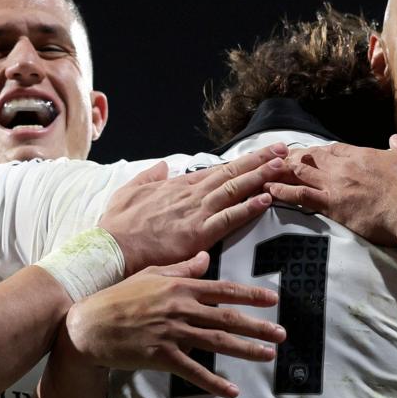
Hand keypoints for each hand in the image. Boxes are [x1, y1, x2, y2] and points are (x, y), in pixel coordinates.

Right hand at [61, 252, 284, 397]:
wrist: (89, 325)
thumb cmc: (119, 298)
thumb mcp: (151, 275)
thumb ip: (182, 268)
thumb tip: (206, 258)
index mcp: (180, 287)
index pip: (223, 290)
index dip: (250, 295)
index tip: (273, 300)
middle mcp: (180, 308)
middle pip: (227, 318)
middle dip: (258, 326)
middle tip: (282, 333)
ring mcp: (171, 332)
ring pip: (217, 342)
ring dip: (246, 350)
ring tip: (268, 355)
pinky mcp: (161, 355)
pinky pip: (193, 370)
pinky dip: (214, 381)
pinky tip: (232, 390)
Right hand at [100, 143, 290, 273]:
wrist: (112, 247)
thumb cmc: (119, 224)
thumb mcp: (130, 191)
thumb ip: (149, 177)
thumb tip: (162, 167)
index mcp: (180, 187)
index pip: (218, 170)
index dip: (243, 162)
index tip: (262, 154)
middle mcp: (192, 195)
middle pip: (232, 174)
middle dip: (260, 161)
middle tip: (285, 150)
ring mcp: (196, 213)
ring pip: (234, 190)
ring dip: (260, 177)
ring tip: (282, 166)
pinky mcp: (197, 233)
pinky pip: (228, 219)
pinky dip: (247, 208)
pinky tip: (265, 199)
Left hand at [266, 136, 396, 244]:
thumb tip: (396, 140)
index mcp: (366, 154)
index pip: (336, 149)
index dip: (322, 151)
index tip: (312, 153)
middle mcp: (346, 166)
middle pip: (314, 157)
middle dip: (297, 158)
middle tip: (281, 160)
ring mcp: (336, 185)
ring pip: (302, 172)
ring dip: (284, 170)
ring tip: (266, 171)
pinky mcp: (332, 206)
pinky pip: (300, 195)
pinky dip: (282, 191)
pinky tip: (268, 189)